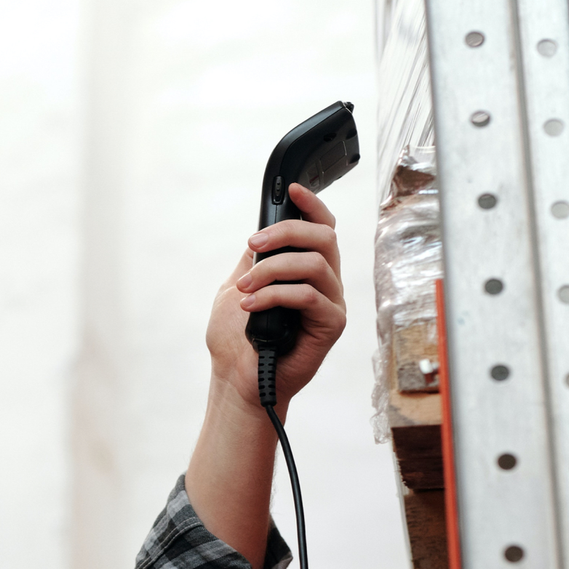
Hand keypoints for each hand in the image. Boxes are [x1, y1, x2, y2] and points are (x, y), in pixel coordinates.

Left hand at [205, 183, 345, 408]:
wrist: (236, 379)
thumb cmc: (237, 337)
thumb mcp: (240, 284)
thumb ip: (255, 259)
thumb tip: (262, 231)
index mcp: (306, 269)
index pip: (322, 228)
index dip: (312, 205)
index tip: (291, 189)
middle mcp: (325, 282)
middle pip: (324, 236)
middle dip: (285, 232)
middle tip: (253, 246)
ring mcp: (330, 303)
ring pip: (314, 263)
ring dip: (271, 269)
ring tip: (244, 288)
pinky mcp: (331, 325)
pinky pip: (308, 296)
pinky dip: (274, 295)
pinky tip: (251, 305)